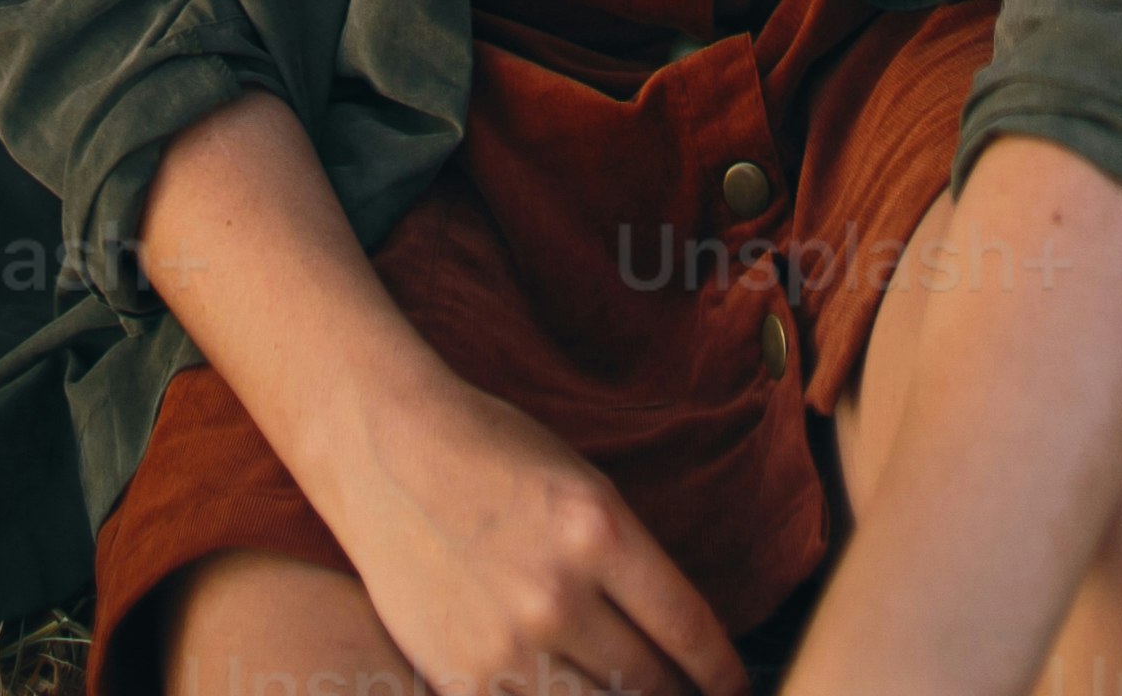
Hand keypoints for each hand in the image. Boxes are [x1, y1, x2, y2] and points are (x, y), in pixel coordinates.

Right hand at [321, 349, 745, 695]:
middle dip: (675, 695)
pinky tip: (571, 695)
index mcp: (599, 530)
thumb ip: (630, 562)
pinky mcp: (462, 680)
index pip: (688, 629)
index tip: (733, 689)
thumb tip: (679, 641)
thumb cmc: (493, 454)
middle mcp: (558, 594)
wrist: (387, 450)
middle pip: (648, 684)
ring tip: (633, 694)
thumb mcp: (582, 485)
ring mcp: (507, 644)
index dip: (721, 672)